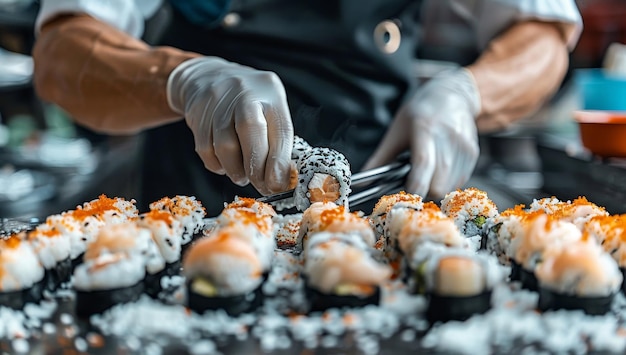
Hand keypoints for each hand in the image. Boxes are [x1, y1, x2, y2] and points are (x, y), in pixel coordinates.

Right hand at [167, 57, 293, 194]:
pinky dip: (218, 165)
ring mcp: (218, 101)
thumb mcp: (270, 109)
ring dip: (236, 171)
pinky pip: (206, 150)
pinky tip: (226, 164)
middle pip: (250, 131)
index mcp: (271, 91)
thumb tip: (280, 179)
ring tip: (243, 176)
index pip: (280, 129)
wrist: (207, 77)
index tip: (279, 185)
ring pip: (225, 145)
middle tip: (262, 187)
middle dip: (257, 168)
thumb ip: (277, 140)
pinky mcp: (196, 114)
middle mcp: (244, 91)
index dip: (280, 162)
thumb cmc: (250, 102)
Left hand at [363, 68, 480, 197]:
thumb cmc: (420, 112)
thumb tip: (362, 182)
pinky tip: (439, 170)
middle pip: (438, 183)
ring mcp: (464, 146)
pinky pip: (460, 181)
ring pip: (450, 187)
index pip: (423, 165)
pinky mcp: (473, 153)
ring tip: (426, 175)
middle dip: (424, 192)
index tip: (405, 196)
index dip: (414, 186)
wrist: (451, 95)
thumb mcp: (397, 131)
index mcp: (426, 129)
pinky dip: (447, 183)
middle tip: (413, 185)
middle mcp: (448, 137)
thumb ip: (381, 158)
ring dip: (435, 188)